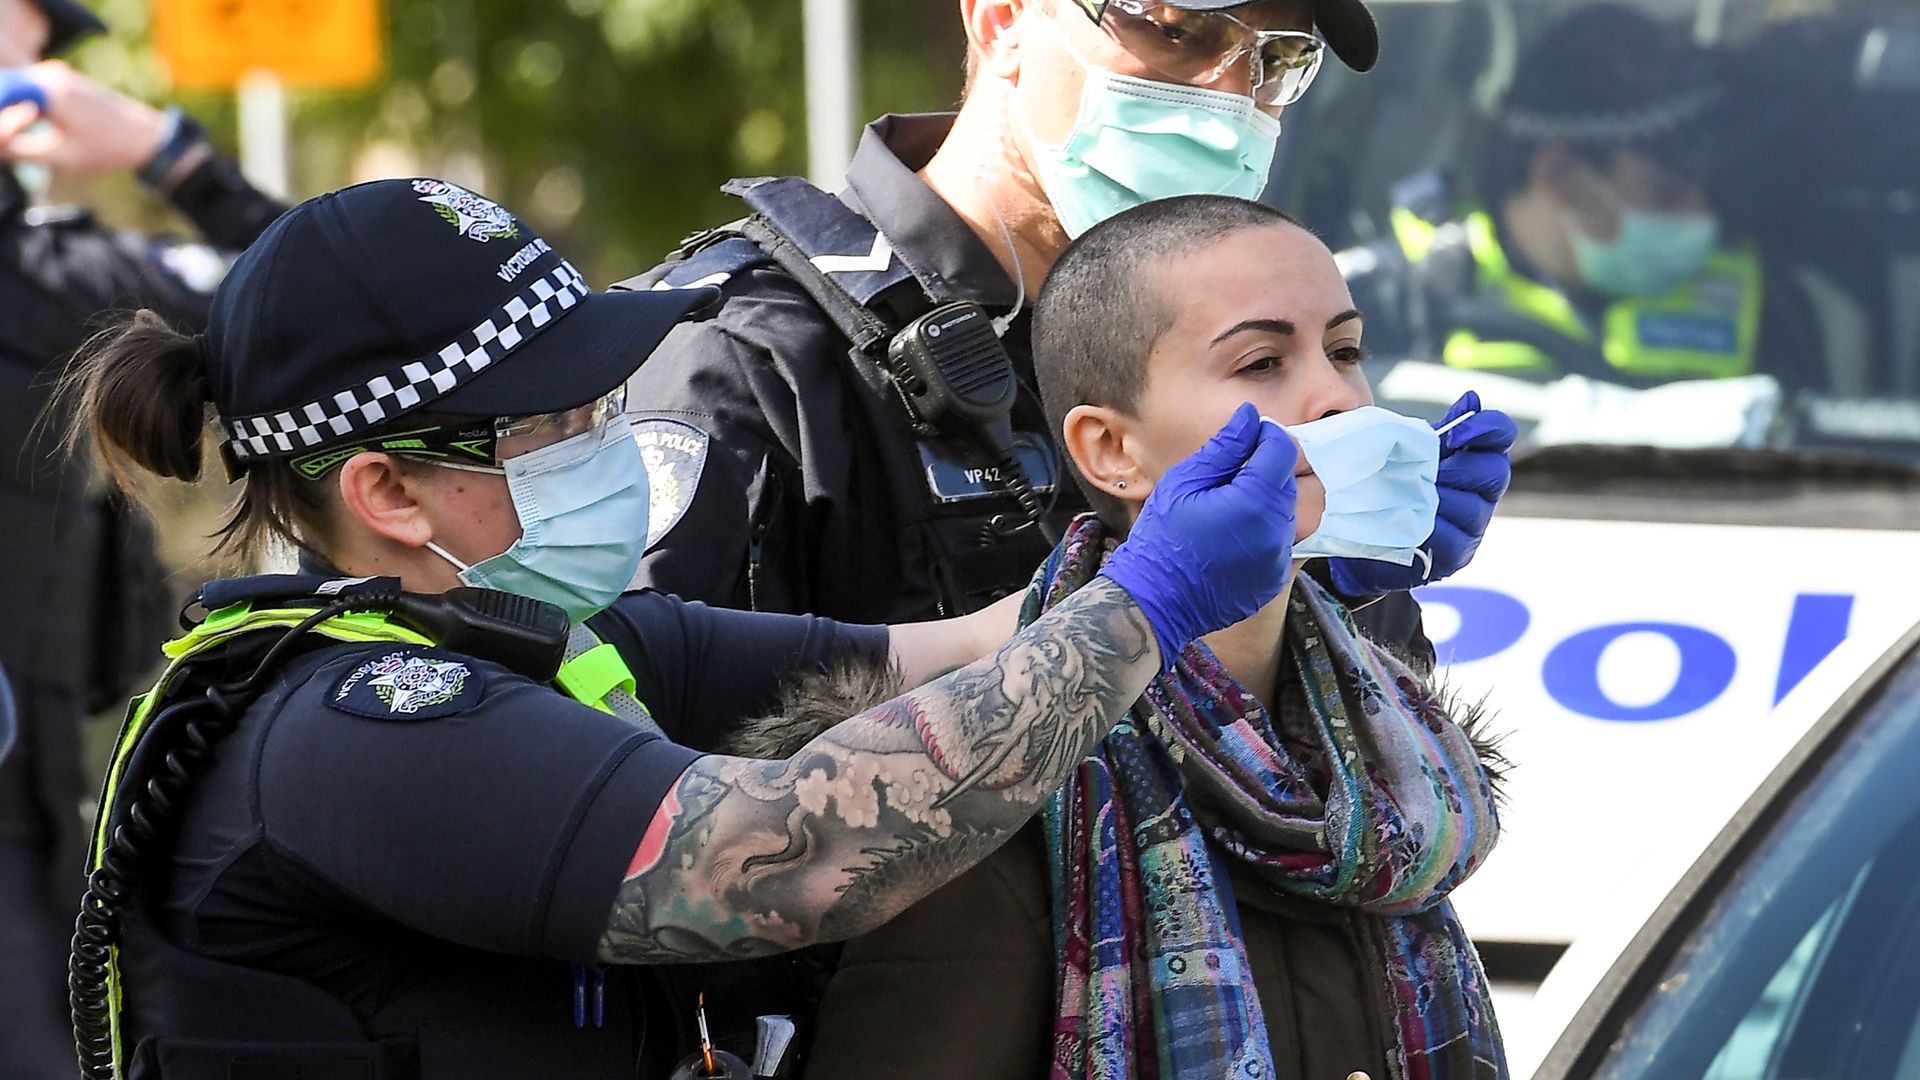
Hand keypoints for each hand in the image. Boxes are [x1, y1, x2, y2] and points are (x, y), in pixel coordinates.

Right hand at [0, 61, 169, 175]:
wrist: (149, 138)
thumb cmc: (110, 149)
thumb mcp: (60, 156)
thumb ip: (17, 149)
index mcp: (48, 89)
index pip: (1, 90)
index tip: (4, 139)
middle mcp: (50, 73)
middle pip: (5, 87)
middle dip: (2, 113)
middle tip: (8, 143)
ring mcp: (57, 74)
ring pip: (15, 88)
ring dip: (7, 109)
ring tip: (13, 137)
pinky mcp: (63, 81)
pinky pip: (29, 90)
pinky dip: (20, 106)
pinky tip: (23, 127)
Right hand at [1099, 403, 1297, 666]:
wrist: (1154, 600)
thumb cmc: (1161, 536)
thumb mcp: (1185, 481)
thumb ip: (1225, 447)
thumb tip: (1251, 417)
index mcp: (1256, 500)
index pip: (1284, 449)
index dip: (1268, 435)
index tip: (1248, 437)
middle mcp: (1278, 529)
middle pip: (1302, 480)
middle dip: (1280, 466)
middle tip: (1246, 468)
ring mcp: (1280, 557)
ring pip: (1300, 512)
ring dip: (1278, 497)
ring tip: (1242, 500)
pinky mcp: (1275, 577)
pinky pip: (1286, 541)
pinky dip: (1270, 528)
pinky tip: (1237, 531)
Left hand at [1327, 391, 1516, 596]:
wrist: (1357, 534)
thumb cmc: (1388, 487)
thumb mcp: (1407, 454)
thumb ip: (1436, 431)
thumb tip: (1472, 399)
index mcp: (1474, 462)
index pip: (1501, 437)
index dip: (1488, 429)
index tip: (1456, 434)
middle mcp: (1482, 496)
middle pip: (1494, 473)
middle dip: (1460, 468)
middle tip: (1428, 471)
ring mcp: (1472, 529)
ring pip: (1473, 508)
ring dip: (1440, 498)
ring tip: (1409, 495)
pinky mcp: (1455, 557)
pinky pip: (1451, 539)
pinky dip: (1429, 528)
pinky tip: (1406, 520)